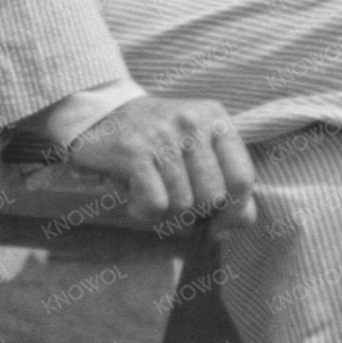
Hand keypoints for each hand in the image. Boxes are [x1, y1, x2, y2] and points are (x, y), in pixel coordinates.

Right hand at [66, 94, 260, 228]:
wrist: (98, 115)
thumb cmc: (155, 140)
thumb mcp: (197, 150)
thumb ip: (225, 184)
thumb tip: (230, 227)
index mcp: (215, 119)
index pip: (242, 178)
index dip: (234, 210)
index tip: (218, 221)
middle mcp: (192, 121)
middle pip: (212, 196)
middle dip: (193, 209)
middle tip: (171, 195)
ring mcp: (162, 134)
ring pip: (182, 204)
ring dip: (164, 211)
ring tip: (149, 191)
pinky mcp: (134, 150)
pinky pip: (155, 203)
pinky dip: (143, 211)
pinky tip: (134, 198)